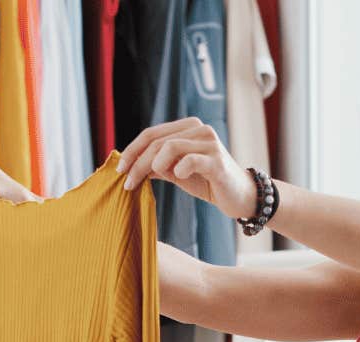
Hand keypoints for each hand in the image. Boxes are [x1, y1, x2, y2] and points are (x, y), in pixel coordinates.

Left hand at [117, 118, 258, 219]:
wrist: (239, 196)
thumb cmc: (208, 182)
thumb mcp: (177, 173)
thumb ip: (157, 166)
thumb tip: (129, 166)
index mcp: (188, 127)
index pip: (152, 134)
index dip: (132, 150)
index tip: (119, 170)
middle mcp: (199, 129)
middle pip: (157, 141)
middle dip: (137, 162)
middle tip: (127, 182)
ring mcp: (209, 143)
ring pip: (169, 147)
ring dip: (151, 166)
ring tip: (145, 181)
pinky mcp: (217, 160)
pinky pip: (190, 160)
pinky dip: (178, 169)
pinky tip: (177, 177)